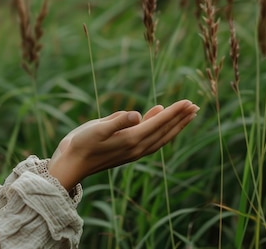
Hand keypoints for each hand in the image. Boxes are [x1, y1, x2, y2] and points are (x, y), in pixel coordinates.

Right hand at [47, 99, 198, 190]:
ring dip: (175, 126)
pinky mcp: (127, 151)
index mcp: (131, 139)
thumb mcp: (96, 128)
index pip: (158, 123)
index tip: (188, 102)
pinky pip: (152, 140)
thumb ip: (117, 120)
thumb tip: (137, 114)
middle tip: (195, 106)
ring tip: (186, 115)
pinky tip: (158, 118)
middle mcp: (136, 147)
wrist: (71, 164)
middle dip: (180, 118)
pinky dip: (161, 130)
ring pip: (161, 137)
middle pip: (165, 131)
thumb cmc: (80, 144)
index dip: (174, 112)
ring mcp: (133, 151)